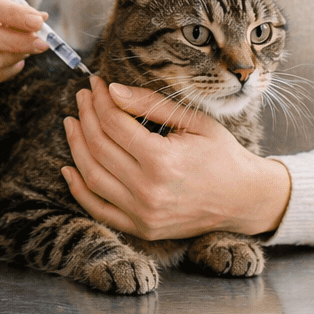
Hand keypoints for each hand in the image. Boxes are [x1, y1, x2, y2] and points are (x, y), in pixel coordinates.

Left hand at [60, 77, 290, 238]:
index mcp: (162, 161)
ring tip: (72, 123)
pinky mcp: (141, 229)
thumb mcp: (194, 122)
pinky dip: (79, 189)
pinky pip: (98, 209)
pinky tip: (69, 167)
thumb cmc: (222, 155)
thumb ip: (151, 105)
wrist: (244, 199)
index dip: (99, 100)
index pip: (114, 124)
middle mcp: (148, 191)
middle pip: (99, 147)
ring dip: (76, 146)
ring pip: (92, 176)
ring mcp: (143, 214)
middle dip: (86, 116)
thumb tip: (111, 91)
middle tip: (82, 97)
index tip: (95, 84)